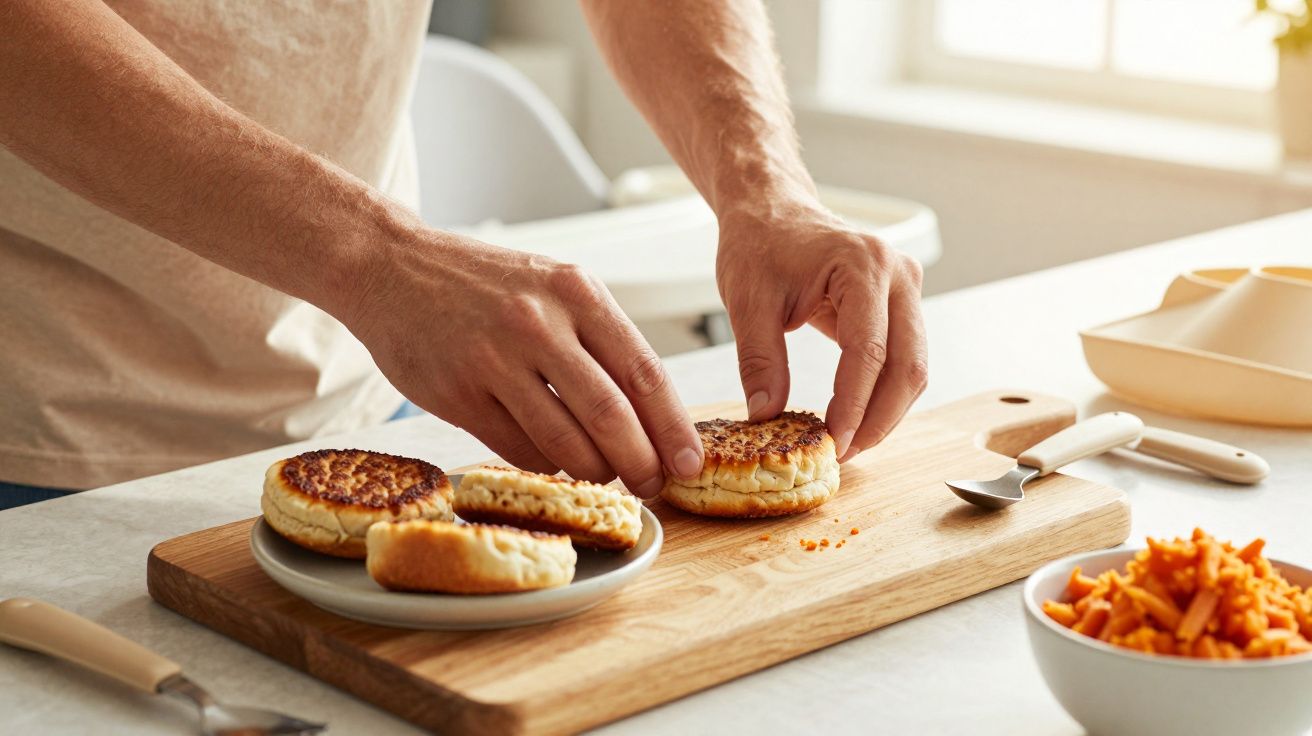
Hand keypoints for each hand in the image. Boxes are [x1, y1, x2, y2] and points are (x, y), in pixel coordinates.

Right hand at [342, 231, 703, 497]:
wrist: (391, 267)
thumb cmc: (484, 283)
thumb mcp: (553, 284)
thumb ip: (599, 339)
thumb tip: (650, 414)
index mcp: (576, 292)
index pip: (644, 371)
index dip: (673, 426)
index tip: (689, 462)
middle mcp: (539, 323)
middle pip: (611, 415)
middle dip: (642, 462)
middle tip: (653, 485)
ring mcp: (494, 359)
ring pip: (565, 442)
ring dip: (594, 471)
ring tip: (604, 475)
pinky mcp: (457, 393)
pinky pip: (518, 449)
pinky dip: (546, 465)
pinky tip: (553, 460)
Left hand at [715, 199, 928, 461]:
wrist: (772, 211)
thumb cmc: (759, 245)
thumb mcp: (747, 302)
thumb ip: (759, 360)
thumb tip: (765, 415)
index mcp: (862, 264)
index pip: (868, 350)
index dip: (853, 404)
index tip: (833, 442)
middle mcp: (897, 274)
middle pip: (907, 365)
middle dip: (878, 419)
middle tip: (844, 454)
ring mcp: (906, 287)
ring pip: (913, 367)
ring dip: (886, 412)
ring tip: (848, 443)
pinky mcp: (902, 303)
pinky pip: (903, 358)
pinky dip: (883, 393)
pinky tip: (855, 418)